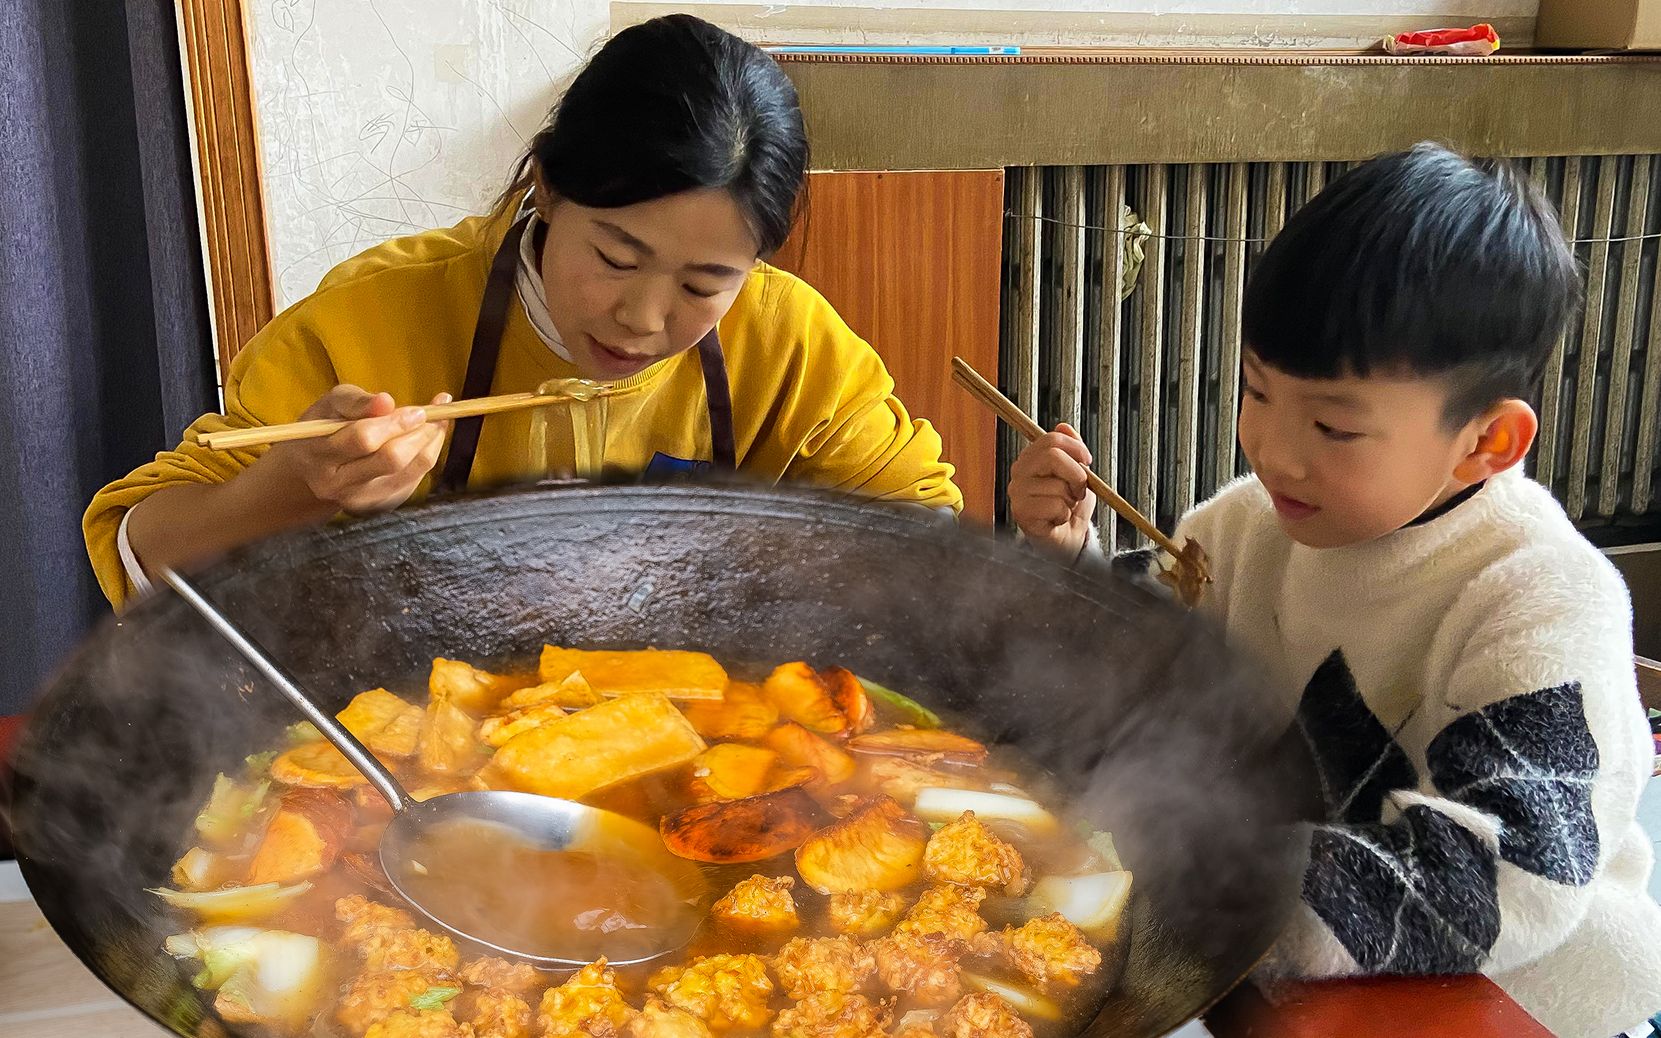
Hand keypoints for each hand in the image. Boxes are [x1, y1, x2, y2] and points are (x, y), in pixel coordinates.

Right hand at [259, 385, 450, 516]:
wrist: (311, 472)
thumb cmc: (324, 429)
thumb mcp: (331, 405)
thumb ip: (356, 401)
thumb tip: (386, 401)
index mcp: (319, 454)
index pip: (363, 439)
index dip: (396, 423)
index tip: (418, 410)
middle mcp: (337, 484)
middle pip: (390, 460)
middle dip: (418, 434)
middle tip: (431, 413)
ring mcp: (360, 499)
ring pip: (409, 472)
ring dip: (430, 443)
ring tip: (438, 421)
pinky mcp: (378, 506)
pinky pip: (414, 480)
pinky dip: (427, 455)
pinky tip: (430, 438)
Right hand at [1009, 422, 1095, 560]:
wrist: (1067, 539)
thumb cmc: (1069, 508)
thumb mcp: (1076, 473)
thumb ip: (1071, 449)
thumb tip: (1064, 425)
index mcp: (1031, 459)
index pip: (1051, 439)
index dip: (1076, 448)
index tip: (1086, 461)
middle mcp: (1020, 472)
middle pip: (1052, 456)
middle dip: (1076, 474)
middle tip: (1079, 489)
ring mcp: (1017, 493)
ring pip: (1057, 486)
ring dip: (1071, 500)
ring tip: (1065, 508)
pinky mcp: (1021, 513)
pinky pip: (1054, 506)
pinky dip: (1064, 515)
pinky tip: (1056, 520)